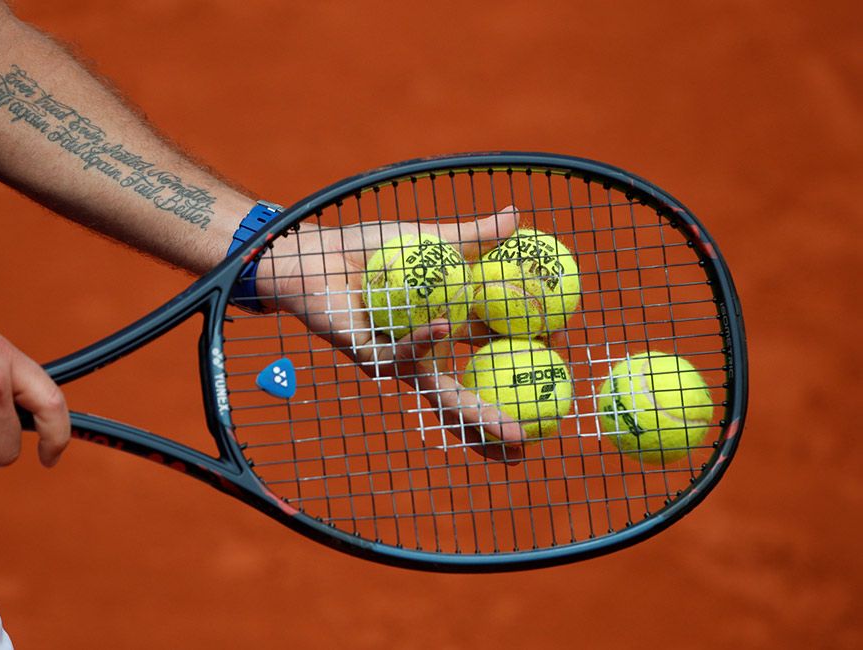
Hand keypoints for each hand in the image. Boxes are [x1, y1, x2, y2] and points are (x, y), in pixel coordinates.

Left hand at [255, 208, 523, 461]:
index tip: (561, 361)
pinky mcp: (370, 356)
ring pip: (443, 395)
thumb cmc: (370, 250)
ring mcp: (400, 360)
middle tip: (536, 440)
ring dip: (476, 415)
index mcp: (448, 329)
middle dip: (502, 423)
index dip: (526, 363)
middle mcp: (428, 353)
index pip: (495, 354)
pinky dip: (424, 341)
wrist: (316, 254)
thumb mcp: (430, 238)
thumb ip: (472, 235)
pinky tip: (443, 329)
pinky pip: (402, 354)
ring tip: (509, 430)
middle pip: (471, 395)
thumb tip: (519, 215)